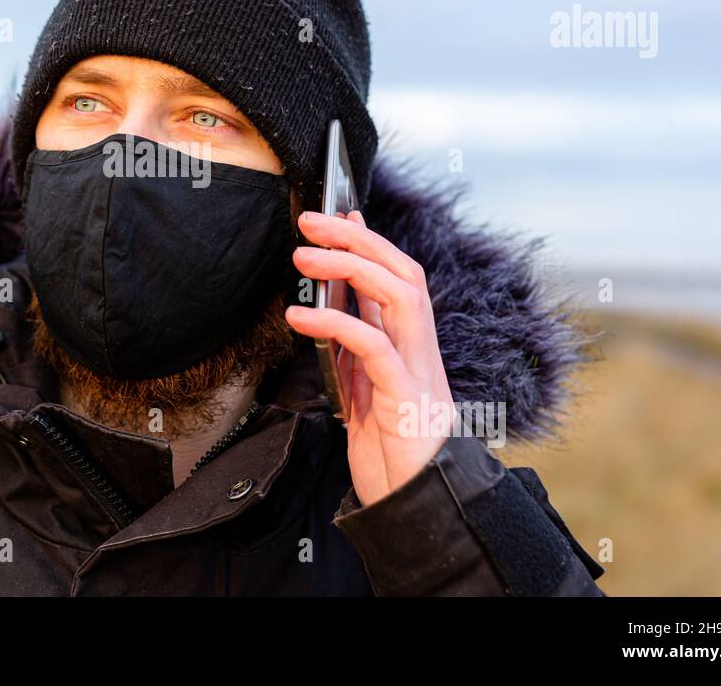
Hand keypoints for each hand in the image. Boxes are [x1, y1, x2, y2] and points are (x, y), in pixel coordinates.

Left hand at [285, 209, 457, 507]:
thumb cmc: (390, 452)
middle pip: (402, 272)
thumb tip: (329, 302)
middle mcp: (420, 350)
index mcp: (410, 346)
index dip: (369, 240)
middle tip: (311, 220)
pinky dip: (336, 323)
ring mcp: (418, 371)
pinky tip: (300, 314)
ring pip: (400, 296)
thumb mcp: (362, 389)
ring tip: (304, 255)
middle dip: (358, 238)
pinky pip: (374, 348)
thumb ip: (352, 347)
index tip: (339, 212)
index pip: (397, 276)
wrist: (414, 508)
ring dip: (352, 266)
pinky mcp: (406, 398)